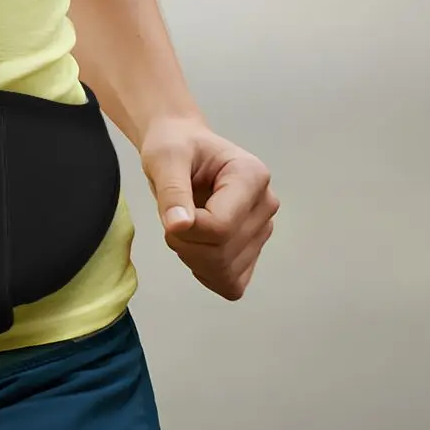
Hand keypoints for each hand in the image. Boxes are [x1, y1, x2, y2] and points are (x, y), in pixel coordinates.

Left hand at [139, 115, 278, 299]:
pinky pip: (231, 284)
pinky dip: (206, 272)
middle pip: (222, 252)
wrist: (181, 147)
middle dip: (184, 242)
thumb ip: (172, 191)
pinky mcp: (253, 251)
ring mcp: (263, 230)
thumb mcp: (163, 157)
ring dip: (192, 257)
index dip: (187, 228)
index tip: (169, 210)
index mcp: (252, 175)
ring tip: (184, 224)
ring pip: (226, 273)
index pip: (221, 226)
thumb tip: (179, 226)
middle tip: (171, 215)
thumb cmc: (174, 145)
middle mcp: (265, 204)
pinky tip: (195, 244)